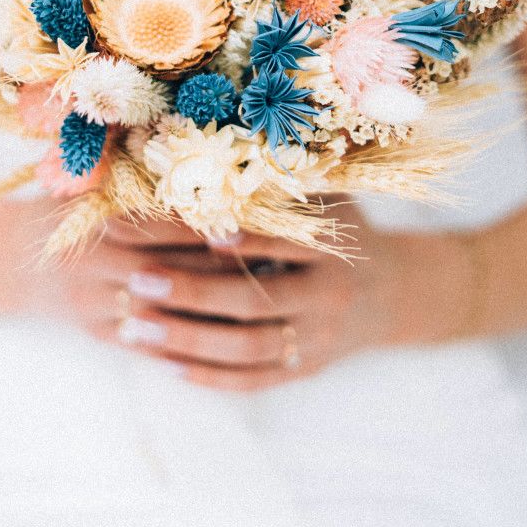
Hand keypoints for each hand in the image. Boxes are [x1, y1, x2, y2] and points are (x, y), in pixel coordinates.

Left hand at [50, 208, 405, 391]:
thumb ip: (281, 179)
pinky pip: (253, 380)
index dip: (237, 240)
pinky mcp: (304, 370)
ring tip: (135, 330)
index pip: (277, 244)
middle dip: (192, 293)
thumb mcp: (329, 197)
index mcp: (330, 248)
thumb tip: (215, 145)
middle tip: (137, 281)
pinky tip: (166, 366)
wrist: (391, 291)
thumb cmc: (341, 229)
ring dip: (188, 341)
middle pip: (254, 301)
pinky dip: (210, 376)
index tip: (188, 232)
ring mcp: (317, 339)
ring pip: (248, 349)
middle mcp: (327, 296)